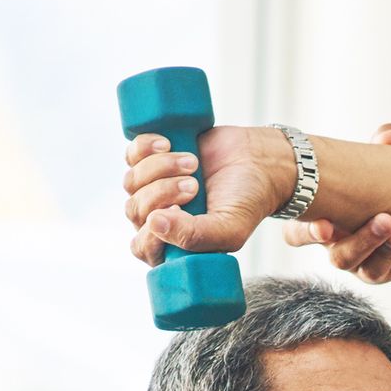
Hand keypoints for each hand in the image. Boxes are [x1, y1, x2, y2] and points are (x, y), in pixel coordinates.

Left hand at [122, 122, 295, 264]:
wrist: (259, 160)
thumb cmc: (247, 200)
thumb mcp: (230, 229)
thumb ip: (195, 237)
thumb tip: (154, 224)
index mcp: (174, 245)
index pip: (142, 247)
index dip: (153, 230)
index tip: (181, 210)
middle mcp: (159, 219)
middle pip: (135, 210)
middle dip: (163, 194)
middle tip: (194, 185)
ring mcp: (153, 188)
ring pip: (131, 182)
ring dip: (159, 168)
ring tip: (193, 163)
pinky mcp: (152, 159)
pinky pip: (132, 155)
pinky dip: (146, 147)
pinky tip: (169, 144)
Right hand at [287, 121, 390, 284]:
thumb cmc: (374, 182)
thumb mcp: (377, 161)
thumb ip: (381, 146)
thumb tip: (390, 136)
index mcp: (321, 220)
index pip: (297, 234)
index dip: (305, 234)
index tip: (323, 225)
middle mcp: (337, 246)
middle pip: (336, 255)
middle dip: (351, 241)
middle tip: (366, 223)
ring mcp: (360, 262)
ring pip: (361, 266)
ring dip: (373, 244)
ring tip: (390, 224)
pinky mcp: (384, 270)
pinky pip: (383, 272)